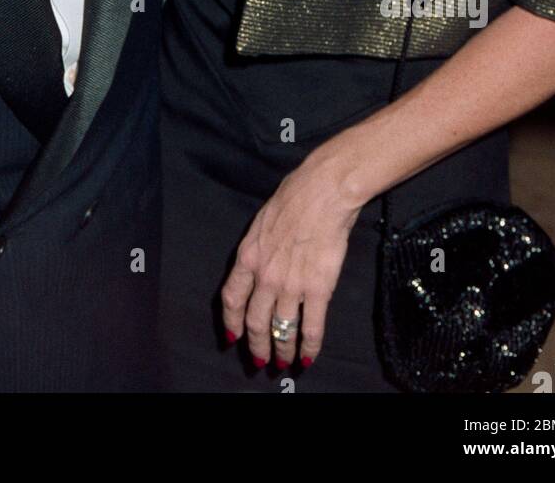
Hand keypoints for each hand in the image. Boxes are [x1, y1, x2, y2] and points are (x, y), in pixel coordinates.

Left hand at [220, 146, 365, 369]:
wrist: (323, 192)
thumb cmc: (295, 197)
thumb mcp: (262, 222)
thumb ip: (258, 248)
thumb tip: (258, 263)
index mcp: (248, 256)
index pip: (232, 299)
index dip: (231, 322)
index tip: (233, 337)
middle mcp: (265, 276)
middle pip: (255, 322)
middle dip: (256, 346)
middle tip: (260, 360)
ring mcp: (291, 285)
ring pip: (281, 329)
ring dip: (281, 351)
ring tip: (284, 363)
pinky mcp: (318, 289)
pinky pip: (311, 327)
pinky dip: (309, 347)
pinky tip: (308, 357)